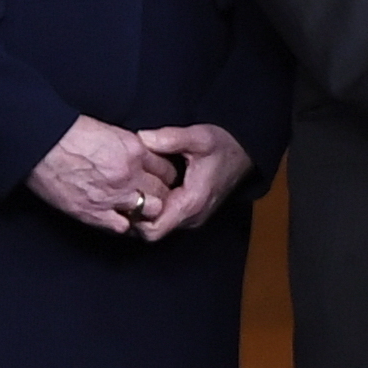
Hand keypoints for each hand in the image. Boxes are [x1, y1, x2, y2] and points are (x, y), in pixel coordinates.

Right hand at [29, 115, 169, 232]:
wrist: (39, 145)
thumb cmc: (67, 134)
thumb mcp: (109, 131)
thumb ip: (129, 147)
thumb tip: (141, 158)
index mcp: (134, 150)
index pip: (167, 168)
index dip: (165, 176)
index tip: (161, 180)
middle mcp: (129, 174)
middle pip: (163, 191)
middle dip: (161, 195)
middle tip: (155, 197)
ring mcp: (113, 195)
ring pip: (150, 211)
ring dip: (146, 211)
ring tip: (140, 210)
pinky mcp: (94, 212)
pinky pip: (122, 227)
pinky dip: (123, 224)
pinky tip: (119, 218)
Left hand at [119, 123, 254, 242]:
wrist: (246, 153)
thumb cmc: (224, 146)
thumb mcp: (200, 137)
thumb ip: (170, 138)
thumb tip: (142, 138)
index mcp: (190, 203)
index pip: (152, 230)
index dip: (133, 217)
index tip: (124, 197)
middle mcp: (191, 217)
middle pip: (151, 231)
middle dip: (134, 215)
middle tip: (122, 192)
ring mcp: (192, 217)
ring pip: (158, 226)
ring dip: (144, 212)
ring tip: (132, 189)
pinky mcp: (191, 212)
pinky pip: (166, 218)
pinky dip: (154, 208)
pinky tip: (147, 189)